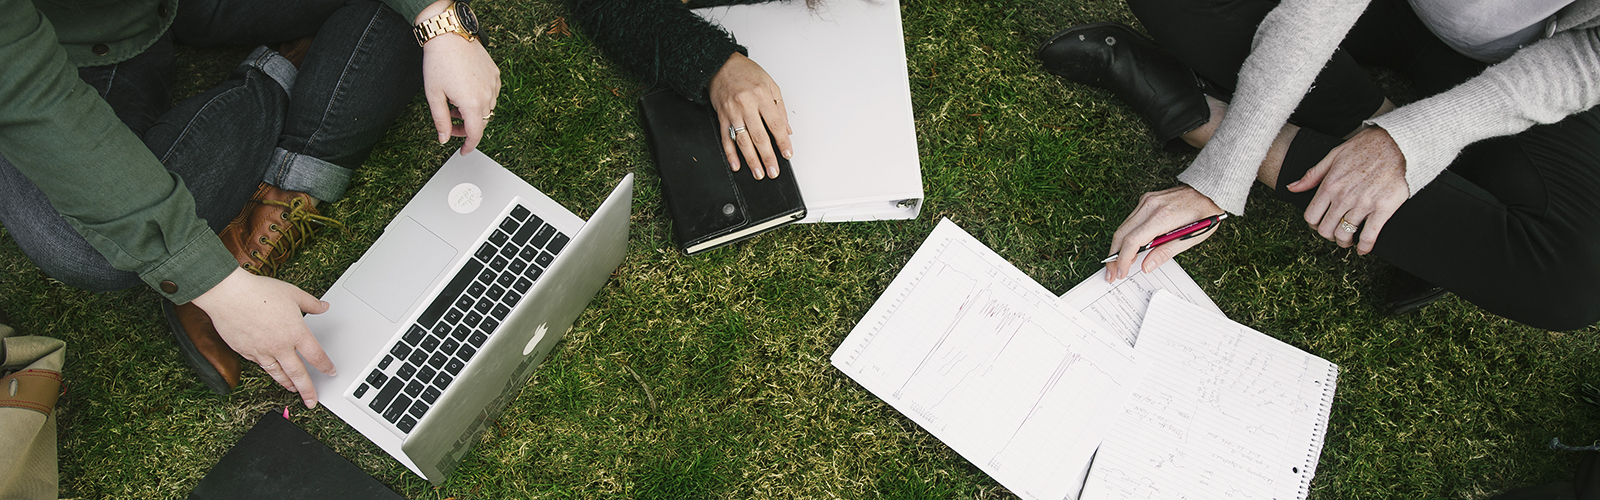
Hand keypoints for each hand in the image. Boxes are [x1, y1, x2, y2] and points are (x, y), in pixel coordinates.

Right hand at [191, 268, 335, 407]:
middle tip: (312, 401)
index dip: (325, 366)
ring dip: (287, 384)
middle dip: (307, 390)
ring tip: (293, 390)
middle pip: (298, 374)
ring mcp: (262, 351)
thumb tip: (324, 307)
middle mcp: (280, 346)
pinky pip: (260, 365)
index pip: (316, 356)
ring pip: (278, 373)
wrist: (229, 295)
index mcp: (296, 333)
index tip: (331, 372)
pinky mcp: (245, 352)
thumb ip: (311, 303)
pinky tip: (272, 372)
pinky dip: (268, 370)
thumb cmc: (259, 292)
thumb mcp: (293, 294)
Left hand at [419, 3, 500, 153]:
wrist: (449, 34)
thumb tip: (444, 139)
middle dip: (466, 128)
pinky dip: (480, 98)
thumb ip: (441, 121)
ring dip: (472, 112)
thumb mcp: (434, 95)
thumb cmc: (439, 62)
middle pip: (481, 122)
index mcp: (472, 104)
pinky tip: (465, 90)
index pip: (475, 134)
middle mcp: (487, 95)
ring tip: (455, 102)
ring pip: (486, 108)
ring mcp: (493, 84)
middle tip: (451, 124)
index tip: (464, 151)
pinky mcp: (495, 74)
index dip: (469, 146)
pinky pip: (491, 93)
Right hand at [709, 52, 792, 179]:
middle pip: (759, 136)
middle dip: (767, 157)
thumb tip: (786, 130)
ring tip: (758, 173)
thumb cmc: (746, 73)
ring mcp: (732, 112)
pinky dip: (730, 153)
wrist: (720, 64)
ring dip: (751, 160)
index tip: (787, 154)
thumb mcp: (770, 84)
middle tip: (773, 171)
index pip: (775, 124)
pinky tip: (736, 164)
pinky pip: (726, 138)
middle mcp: (746, 105)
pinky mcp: (721, 116)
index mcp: (761, 96)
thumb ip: (779, 107)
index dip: (782, 141)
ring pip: (742, 140)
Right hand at [1107, 186, 1224, 281]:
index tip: (1120, 273)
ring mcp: (1147, 200)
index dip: (1123, 259)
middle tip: (1111, 273)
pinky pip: (1130, 220)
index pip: (1133, 241)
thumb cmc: (1205, 213)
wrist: (1209, 189)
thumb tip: (1146, 266)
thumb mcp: (1192, 237)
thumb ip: (1166, 252)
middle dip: (1114, 256)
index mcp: (1163, 216)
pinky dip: (1125, 235)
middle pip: (1122, 233)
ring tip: (1118, 264)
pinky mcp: (1146, 199)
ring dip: (1117, 247)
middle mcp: (1151, 205)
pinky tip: (1128, 248)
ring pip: (1123, 227)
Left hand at [1287, 126, 1407, 254]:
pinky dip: (1364, 247)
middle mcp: (1344, 197)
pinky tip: (1362, 249)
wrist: (1396, 144)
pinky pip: (1369, 236)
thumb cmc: (1363, 148)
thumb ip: (1312, 175)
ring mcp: (1363, 204)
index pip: (1311, 217)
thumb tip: (1291, 187)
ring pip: (1344, 235)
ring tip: (1348, 240)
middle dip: (1328, 235)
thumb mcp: (1333, 156)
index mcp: (1330, 186)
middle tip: (1335, 234)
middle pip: (1325, 230)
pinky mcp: (1383, 209)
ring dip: (1344, 242)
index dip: (1314, 224)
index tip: (1321, 224)